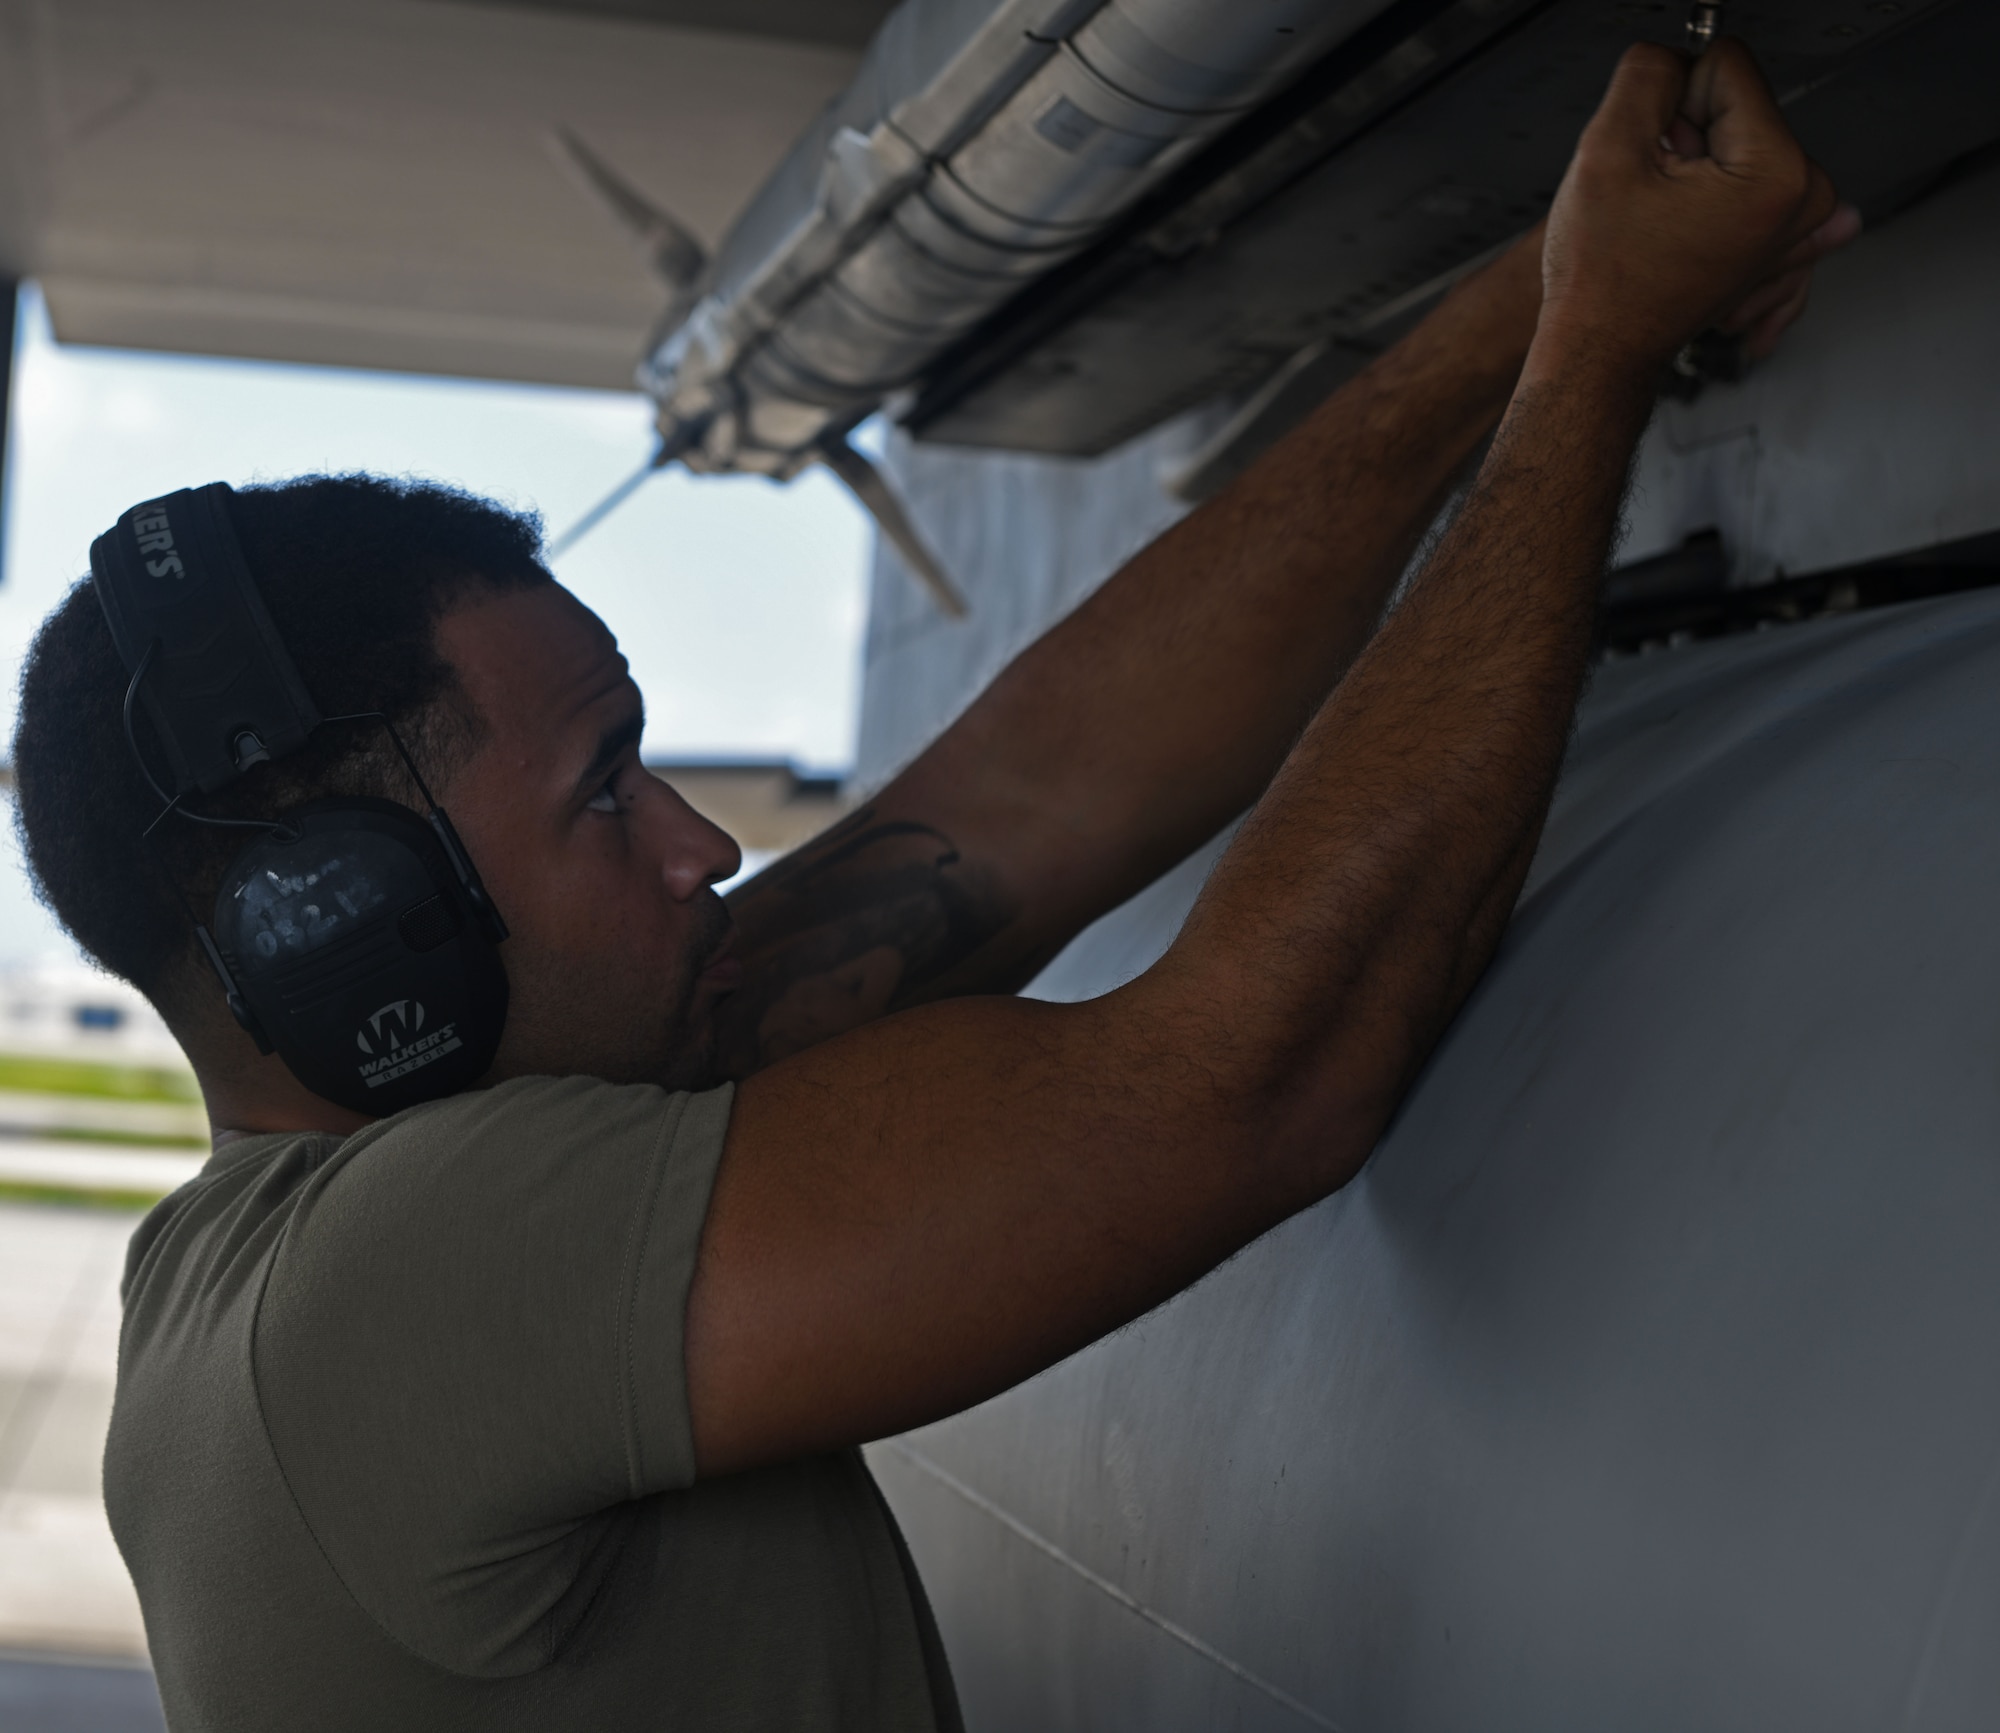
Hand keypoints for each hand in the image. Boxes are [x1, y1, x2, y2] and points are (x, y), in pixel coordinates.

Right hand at [1536, 39, 1840, 375]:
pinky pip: (1745, 176)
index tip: (1652, 160)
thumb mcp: (1603, 152)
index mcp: (1778, 174)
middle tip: (1654, 201)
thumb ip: (1646, 73)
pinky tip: (1685, 238)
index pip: (1722, 65)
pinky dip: (1709, 198)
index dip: (1667, 105)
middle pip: (1734, 104)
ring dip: (1691, 171)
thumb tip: (1671, 58)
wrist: (1599, 351)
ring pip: (1733, 140)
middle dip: (1685, 140)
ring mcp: (1800, 224)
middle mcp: (1807, 198)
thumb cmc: (1603, 284)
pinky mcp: (1786, 239)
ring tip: (1664, 224)